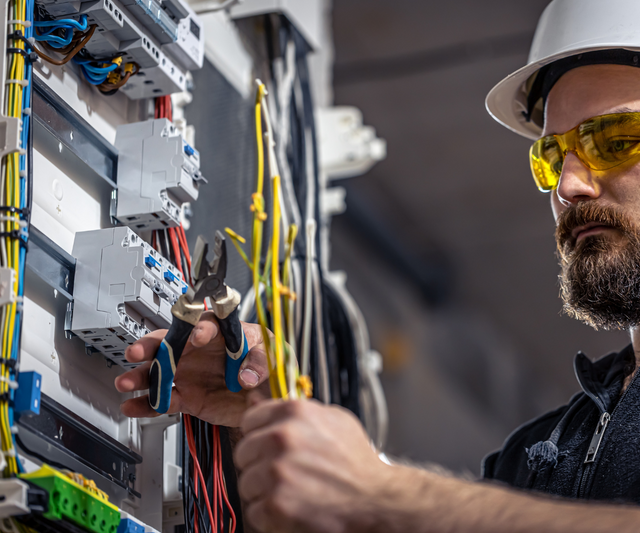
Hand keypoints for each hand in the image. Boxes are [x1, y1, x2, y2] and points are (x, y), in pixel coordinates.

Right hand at [114, 312, 270, 426]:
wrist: (266, 396)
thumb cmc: (268, 365)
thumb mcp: (272, 356)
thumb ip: (259, 362)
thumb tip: (246, 375)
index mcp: (221, 333)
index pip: (206, 324)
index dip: (200, 329)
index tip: (197, 336)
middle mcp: (199, 351)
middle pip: (170, 343)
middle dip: (151, 346)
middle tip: (137, 352)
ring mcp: (190, 374)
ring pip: (160, 372)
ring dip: (141, 377)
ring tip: (125, 382)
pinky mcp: (188, 397)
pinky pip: (164, 400)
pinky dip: (147, 404)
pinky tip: (132, 406)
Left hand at [235, 398, 390, 532]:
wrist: (376, 498)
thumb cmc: (355, 460)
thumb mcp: (332, 419)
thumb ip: (293, 409)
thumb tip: (255, 397)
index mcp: (294, 412)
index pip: (249, 420)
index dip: (259, 435)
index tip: (269, 446)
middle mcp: (282, 437)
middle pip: (243, 452)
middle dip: (259, 464)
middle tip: (283, 473)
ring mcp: (278, 471)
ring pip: (245, 482)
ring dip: (263, 491)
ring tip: (291, 491)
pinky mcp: (277, 504)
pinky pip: (253, 511)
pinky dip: (269, 515)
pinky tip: (291, 508)